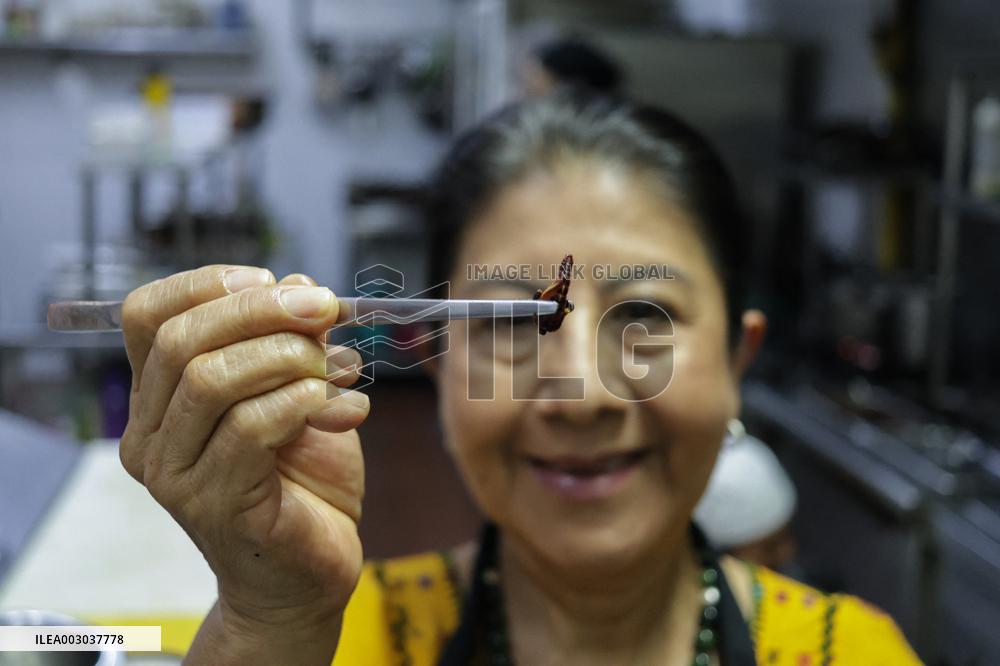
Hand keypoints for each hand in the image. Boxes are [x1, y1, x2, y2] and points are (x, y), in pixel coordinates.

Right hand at [118, 266, 367, 659]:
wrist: (309, 570)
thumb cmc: (303, 479)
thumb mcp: (299, 390)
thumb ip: (291, 340)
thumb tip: (298, 286)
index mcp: (159, 397)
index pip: (147, 315)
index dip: (208, 283)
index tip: (272, 280)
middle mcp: (150, 435)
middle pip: (181, 341)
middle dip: (262, 311)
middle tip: (324, 309)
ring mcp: (175, 475)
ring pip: (211, 380)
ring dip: (288, 357)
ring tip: (336, 369)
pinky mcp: (215, 504)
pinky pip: (252, 427)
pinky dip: (304, 400)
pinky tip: (342, 410)